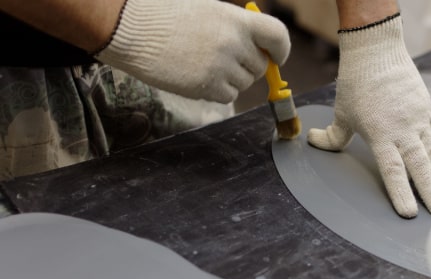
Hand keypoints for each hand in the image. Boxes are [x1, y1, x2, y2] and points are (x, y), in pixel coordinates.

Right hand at [96, 0, 289, 103]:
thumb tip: (261, 51)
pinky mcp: (207, 86)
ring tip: (201, 62)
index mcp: (236, 19)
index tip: (277, 57)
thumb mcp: (207, 10)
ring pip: (244, 83)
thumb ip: (236, 28)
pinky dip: (216, 91)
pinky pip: (228, 96)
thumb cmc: (164, 15)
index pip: (277, 36)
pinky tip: (194, 74)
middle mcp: (233, 42)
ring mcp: (221, 65)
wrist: (130, 27)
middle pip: (260, 66)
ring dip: (230, 79)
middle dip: (248, 66)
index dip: (281, 50)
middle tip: (223, 59)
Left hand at [307, 15, 430, 217]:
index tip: (409, 213)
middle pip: (420, 167)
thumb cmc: (356, 82)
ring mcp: (418, 121)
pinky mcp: (426, 112)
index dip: (401, 192)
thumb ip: (332, 136)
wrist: (378, 50)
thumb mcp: (341, 112)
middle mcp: (403, 129)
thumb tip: (313, 141)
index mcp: (380, 133)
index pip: (393, 169)